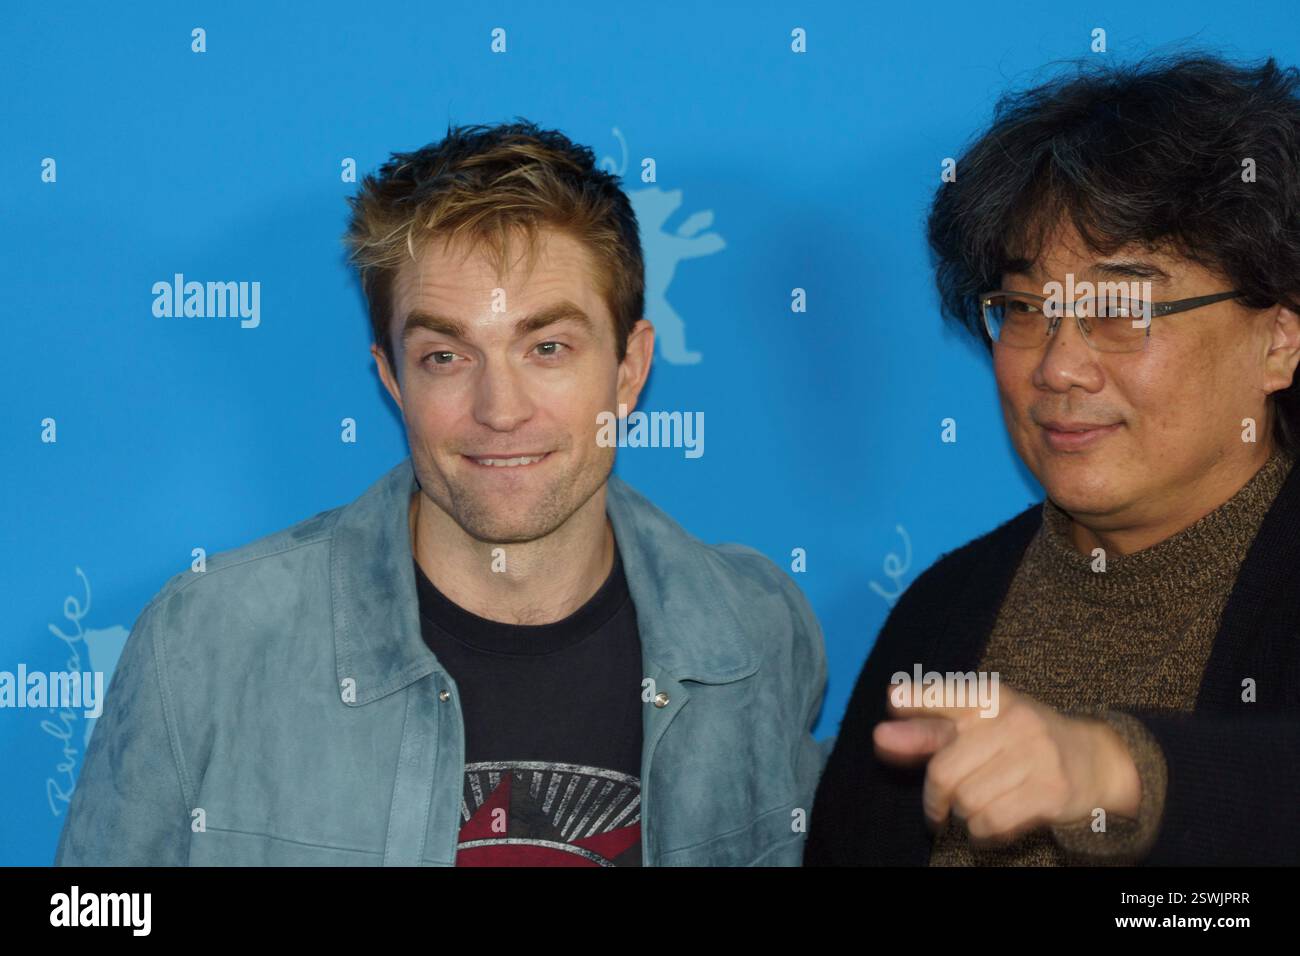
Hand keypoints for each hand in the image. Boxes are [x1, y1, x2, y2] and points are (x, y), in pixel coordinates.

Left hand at [874, 682, 1140, 843]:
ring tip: (973, 811)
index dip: (915, 700)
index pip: (945, 695)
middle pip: (945, 770)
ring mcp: (1036, 755)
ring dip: (963, 815)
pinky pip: (993, 821)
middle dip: (934, 798)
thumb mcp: (978, 726)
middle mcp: (1013, 720)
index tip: (893, 703)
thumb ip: (927, 730)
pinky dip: (982, 832)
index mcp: (990, 698)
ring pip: (968, 800)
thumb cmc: (1020, 741)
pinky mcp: (1052, 790)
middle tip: (937, 809)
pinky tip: (988, 827)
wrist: (1095, 761)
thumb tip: (879, 736)